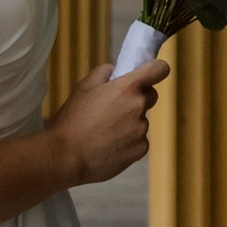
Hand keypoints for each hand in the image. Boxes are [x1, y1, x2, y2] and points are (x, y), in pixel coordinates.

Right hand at [47, 55, 165, 188]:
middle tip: (113, 107)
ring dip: (129, 123)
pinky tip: (108, 145)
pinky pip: (138, 140)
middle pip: (150, 96)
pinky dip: (128, 142)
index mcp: (127, 88)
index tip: (149, 73)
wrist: (66, 157)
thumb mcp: (83, 87)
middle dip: (137, 98)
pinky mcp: (140, 149)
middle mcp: (139, 107)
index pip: (159, 69)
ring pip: (141, 121)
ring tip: (103, 131)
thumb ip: (104, 72)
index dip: (155, 69)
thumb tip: (117, 70)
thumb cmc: (73, 120)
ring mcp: (142, 130)